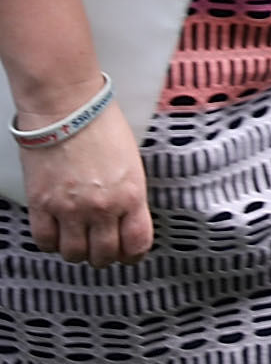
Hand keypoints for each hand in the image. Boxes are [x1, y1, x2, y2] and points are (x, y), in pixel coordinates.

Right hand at [21, 100, 151, 266]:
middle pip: (104, 255)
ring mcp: (69, 208)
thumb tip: (126, 218)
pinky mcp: (41, 204)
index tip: (130, 254)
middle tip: (102, 248)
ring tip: (79, 241)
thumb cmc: (102, 125)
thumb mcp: (131, 162)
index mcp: (131, 195)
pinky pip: (45, 241)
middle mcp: (101, 207)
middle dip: (105, 256)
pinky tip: (57, 233)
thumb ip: (129, 194)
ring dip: (78, 252)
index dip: (133, 255)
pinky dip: (51, 243)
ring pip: (74, 254)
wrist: (66, 107)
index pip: (137, 244)